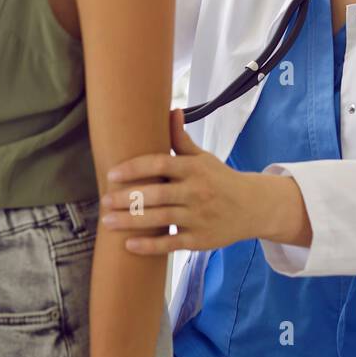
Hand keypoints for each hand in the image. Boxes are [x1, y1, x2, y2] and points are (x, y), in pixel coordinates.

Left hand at [99, 108, 261, 254]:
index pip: (161, 164)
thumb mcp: (203, 158)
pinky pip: (171, 244)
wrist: (252, 207)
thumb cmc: (220, 179)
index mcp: (194, 169)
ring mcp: (198, 217)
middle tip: (103, 200)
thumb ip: (181, 138)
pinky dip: (150, 246)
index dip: (135, 168)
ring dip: (131, 222)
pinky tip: (129, 245)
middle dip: (127, 198)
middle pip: (157, 194)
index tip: (112, 174)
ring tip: (107, 222)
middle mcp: (196, 192)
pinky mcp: (199, 240)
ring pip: (161, 219)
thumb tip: (172, 110)